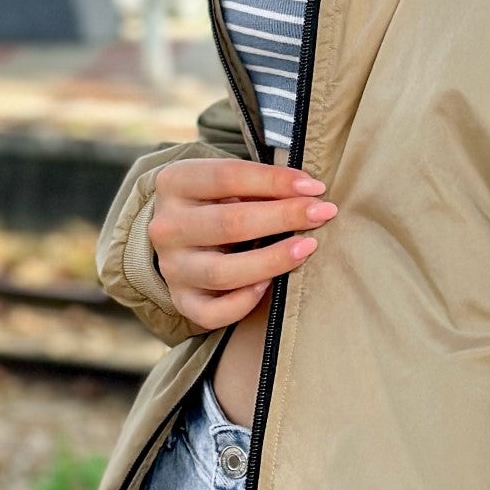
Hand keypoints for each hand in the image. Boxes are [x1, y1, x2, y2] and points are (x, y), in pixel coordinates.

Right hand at [148, 159, 336, 330]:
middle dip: (284, 218)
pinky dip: (243, 303)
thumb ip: (260, 185)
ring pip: (222, 272)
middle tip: (322, 214)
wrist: (182, 233)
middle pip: (229, 223)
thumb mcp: (228, 182)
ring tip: (306, 248)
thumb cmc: (217, 201)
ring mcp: (172, 267)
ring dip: (272, 260)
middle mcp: (167, 226)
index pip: (227, 177)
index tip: (315, 187)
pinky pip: (212, 313)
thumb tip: (309, 193)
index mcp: (175, 183)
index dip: (275, 181)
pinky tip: (269, 286)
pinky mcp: (182, 300)